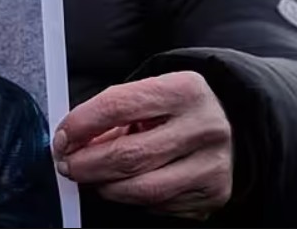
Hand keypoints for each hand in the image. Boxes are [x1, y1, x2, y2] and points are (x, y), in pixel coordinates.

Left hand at [54, 72, 231, 219]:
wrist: (234, 124)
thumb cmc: (178, 108)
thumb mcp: (152, 94)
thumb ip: (114, 112)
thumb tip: (71, 141)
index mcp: (184, 90)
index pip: (117, 106)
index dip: (81, 125)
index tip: (61, 137)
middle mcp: (203, 127)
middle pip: (128, 156)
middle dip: (86, 164)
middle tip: (67, 165)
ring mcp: (211, 164)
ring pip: (141, 188)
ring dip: (105, 187)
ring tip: (92, 178)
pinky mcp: (213, 194)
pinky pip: (158, 205)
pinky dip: (133, 198)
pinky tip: (125, 185)